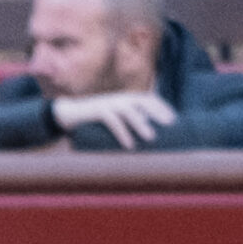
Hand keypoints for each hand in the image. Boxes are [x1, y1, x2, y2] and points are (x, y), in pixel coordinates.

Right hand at [51, 91, 175, 149]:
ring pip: (129, 111)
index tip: (174, 119)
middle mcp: (120, 98)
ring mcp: (108, 103)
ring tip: (151, 138)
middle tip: (170, 125)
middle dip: (158, 112)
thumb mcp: (114, 116)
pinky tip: (129, 145)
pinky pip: (113, 122)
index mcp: (126, 98)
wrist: (69, 113)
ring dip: (141, 124)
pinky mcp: (97, 111)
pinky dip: (122, 133)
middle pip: (143, 102)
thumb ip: (127, 120)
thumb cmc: (94, 119)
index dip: (162, 107)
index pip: (149, 99)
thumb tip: (145, 133)